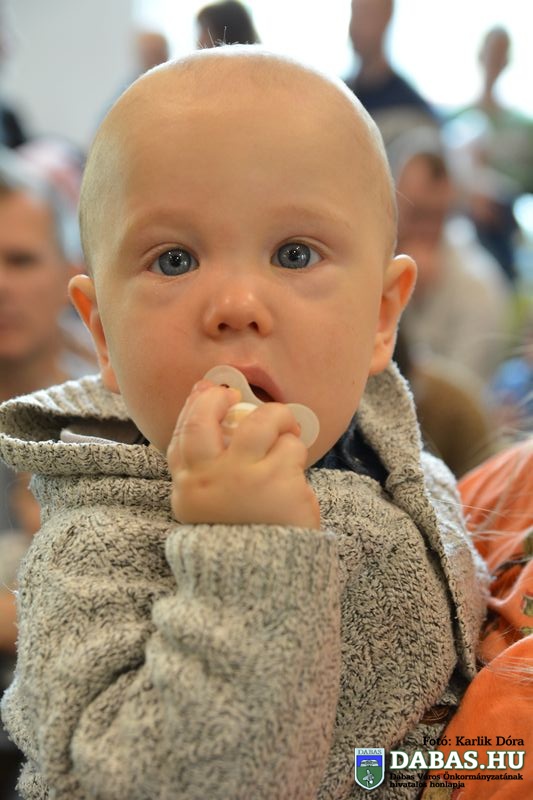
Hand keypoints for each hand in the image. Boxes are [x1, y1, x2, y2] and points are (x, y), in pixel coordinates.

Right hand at [167, 381, 320, 528]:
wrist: (266, 582)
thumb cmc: (241, 538)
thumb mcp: (208, 508)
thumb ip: (206, 467)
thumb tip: (211, 408)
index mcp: (189, 489)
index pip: (181, 436)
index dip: (194, 408)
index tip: (208, 392)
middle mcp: (210, 479)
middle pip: (204, 420)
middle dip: (218, 399)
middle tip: (236, 396)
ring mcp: (244, 478)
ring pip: (260, 422)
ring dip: (277, 418)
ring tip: (286, 429)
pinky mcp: (279, 481)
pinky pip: (291, 448)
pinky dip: (296, 453)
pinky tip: (296, 473)